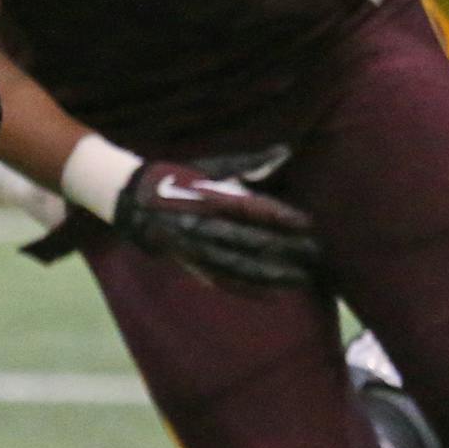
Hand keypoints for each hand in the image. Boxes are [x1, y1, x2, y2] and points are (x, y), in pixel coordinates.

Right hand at [111, 148, 320, 288]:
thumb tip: (285, 151)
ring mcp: (195, 247)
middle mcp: (202, 224)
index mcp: (208, 196)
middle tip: (316, 254)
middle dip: (286, 249)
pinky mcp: (190, 263)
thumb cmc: (177, 179)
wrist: (132, 201)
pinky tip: (272, 296)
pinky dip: (248, 290)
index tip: (308, 223)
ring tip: (301, 279)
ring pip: (239, 265)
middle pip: (251, 240)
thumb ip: (249, 164)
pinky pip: (222, 281)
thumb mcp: (209, 167)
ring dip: (272, 274)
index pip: (252, 208)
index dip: (281, 216)